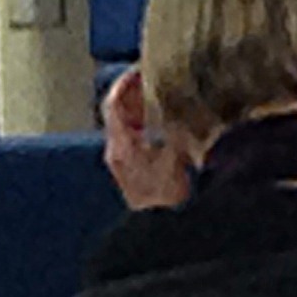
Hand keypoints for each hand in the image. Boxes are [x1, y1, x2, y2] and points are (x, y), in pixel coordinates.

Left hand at [102, 68, 190, 210]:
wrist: (157, 226)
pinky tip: (161, 124)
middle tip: (151, 79)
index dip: (124, 84)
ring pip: (124, 125)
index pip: (113, 105)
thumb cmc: (164, 196)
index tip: (138, 69)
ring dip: (138, 109)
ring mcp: (119, 160)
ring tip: (159, 97)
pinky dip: (142, 125)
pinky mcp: (127, 168)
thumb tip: (183, 107)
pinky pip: (130, 137)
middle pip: (117, 113)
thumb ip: (177, 131)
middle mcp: (115, 150)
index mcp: (121, 144)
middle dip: (133, 94)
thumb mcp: (174, 158)